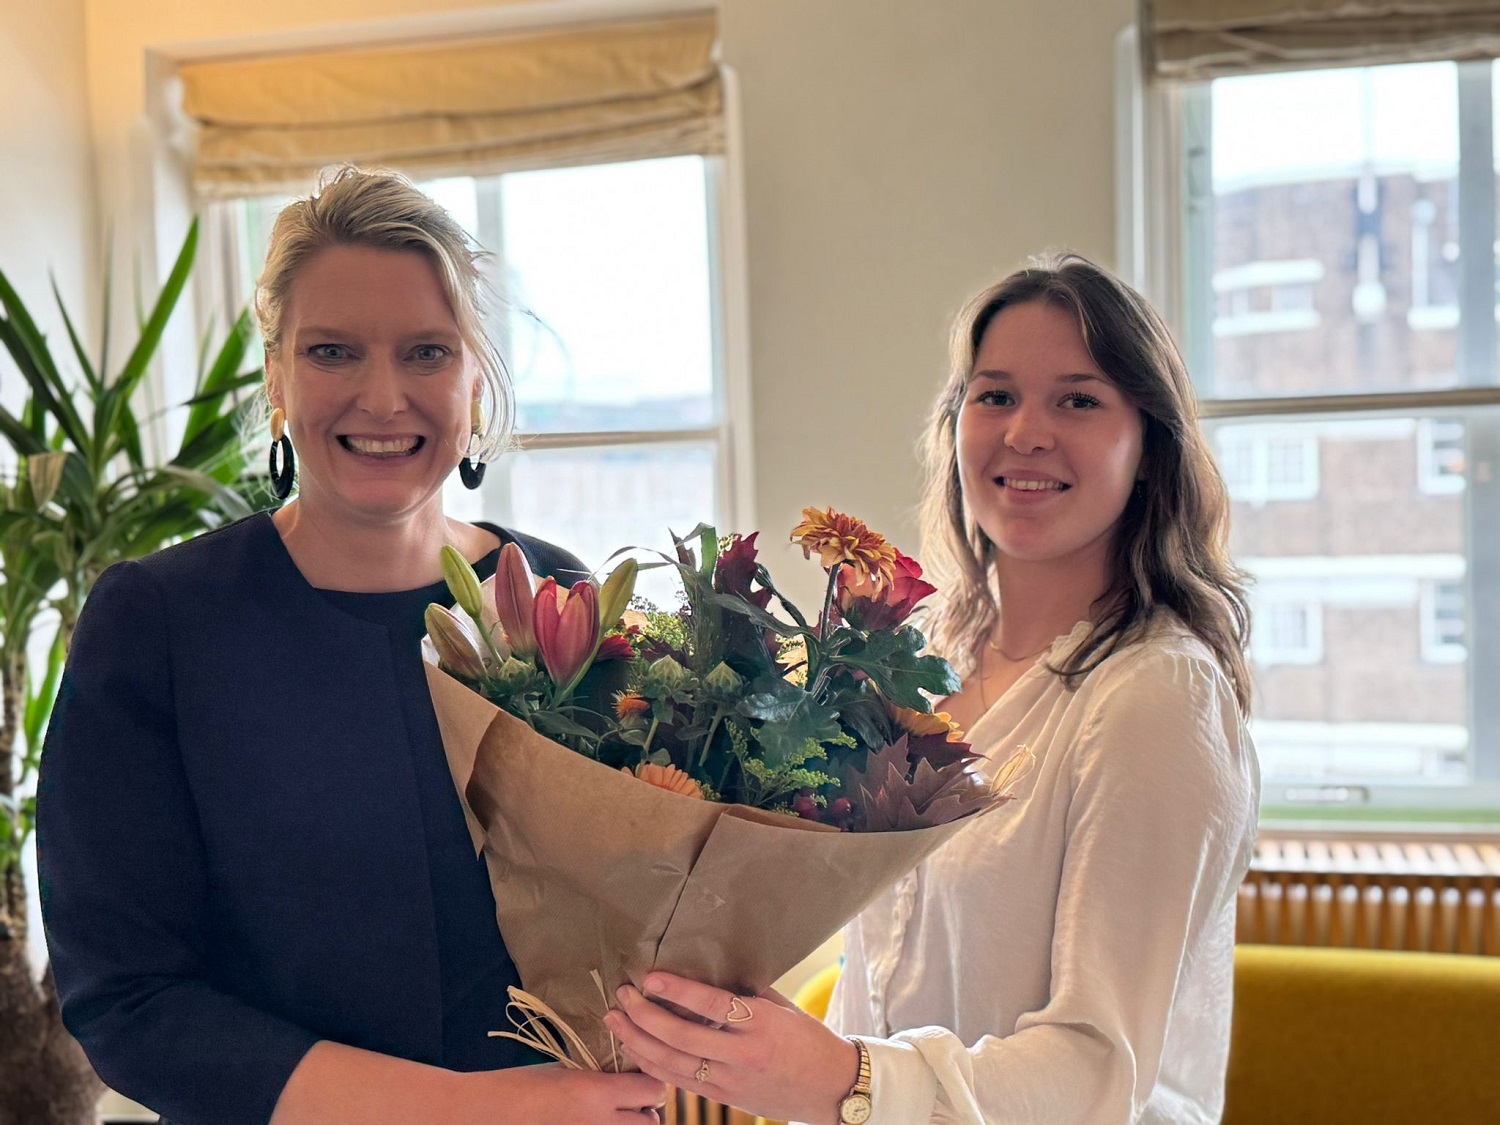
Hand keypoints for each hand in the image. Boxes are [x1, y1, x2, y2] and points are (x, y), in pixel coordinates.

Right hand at [273, 1042, 664, 1124]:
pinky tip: (592, 1122)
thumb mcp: (561, 1070)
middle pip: (652, 1120)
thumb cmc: (516, 1085)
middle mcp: (599, 1122)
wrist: (481, 1113)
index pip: (652, 1088)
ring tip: (614, 1114)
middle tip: (632, 1098)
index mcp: (594, 1091)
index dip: (650, 1080)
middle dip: (646, 1109)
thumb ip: (595, 1074)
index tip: (640, 1073)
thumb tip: (621, 1072)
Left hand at [603, 973, 858, 1124]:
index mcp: (763, 1024)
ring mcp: (732, 1080)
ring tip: (616, 1021)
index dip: (678, 991)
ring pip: (673, 1064)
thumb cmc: (810, 1040)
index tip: (650, 977)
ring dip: (639, 1041)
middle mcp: (744, 1054)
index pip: (712, 1005)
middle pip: (682, 1036)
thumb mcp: (784, 1007)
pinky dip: (654, 1065)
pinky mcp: (726, 1097)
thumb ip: (747, 993)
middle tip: (623, 996)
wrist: (832, 1088)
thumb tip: (710, 969)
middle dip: (645, 1016)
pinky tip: (636, 1049)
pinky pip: (681, 1082)